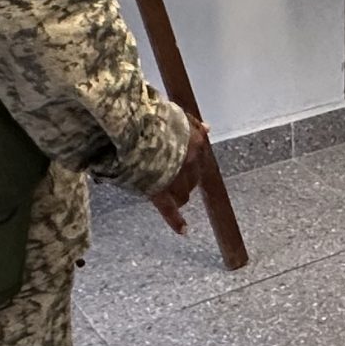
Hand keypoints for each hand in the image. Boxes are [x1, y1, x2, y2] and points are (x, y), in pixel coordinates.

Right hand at [148, 117, 208, 234]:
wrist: (136, 129)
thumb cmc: (153, 118)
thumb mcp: (177, 115)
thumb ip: (193, 124)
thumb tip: (208, 129)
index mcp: (194, 143)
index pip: (199, 155)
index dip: (189, 159)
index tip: (185, 160)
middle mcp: (189, 162)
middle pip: (194, 177)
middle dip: (185, 178)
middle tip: (171, 174)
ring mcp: (175, 179)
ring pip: (184, 194)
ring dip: (179, 193)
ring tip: (168, 192)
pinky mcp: (160, 193)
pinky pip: (169, 210)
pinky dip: (176, 221)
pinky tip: (183, 230)